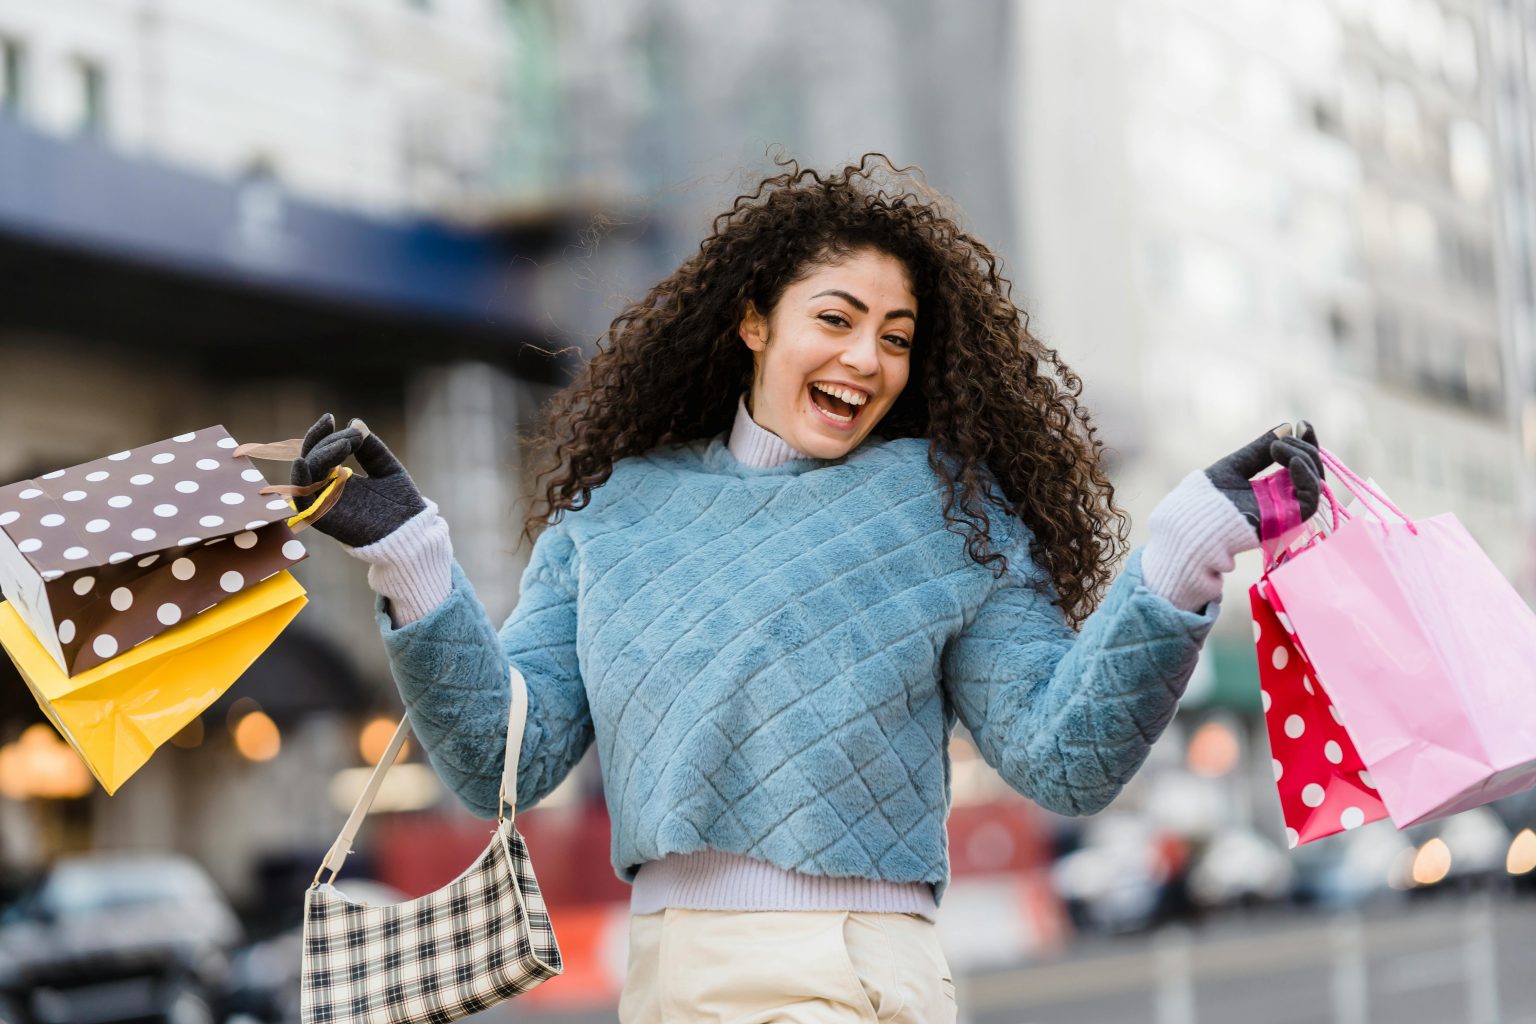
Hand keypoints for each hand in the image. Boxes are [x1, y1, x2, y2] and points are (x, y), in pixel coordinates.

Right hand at [291, 413, 427, 547]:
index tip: (332, 418)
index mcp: (341, 479)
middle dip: (323, 441)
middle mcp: (329, 490)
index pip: (320, 453)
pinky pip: (303, 499)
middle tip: (350, 436)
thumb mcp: (387, 468)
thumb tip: (355, 422)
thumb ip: (372, 448)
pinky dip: (299, 480)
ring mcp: (325, 503)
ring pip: (307, 474)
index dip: (322, 434)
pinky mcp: (324, 518)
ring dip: (320, 454)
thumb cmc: (401, 503)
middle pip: (311, 460)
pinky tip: (304, 461)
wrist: (413, 530)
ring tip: (345, 444)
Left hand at [1204, 420, 1323, 538]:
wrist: (1195, 515)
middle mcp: (1285, 499)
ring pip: (1315, 484)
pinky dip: (1307, 478)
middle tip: (1280, 440)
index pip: (1302, 465)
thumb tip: (1288, 426)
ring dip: (1304, 459)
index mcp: (1274, 487)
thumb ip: (1261, 450)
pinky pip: (1310, 500)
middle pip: (1313, 472)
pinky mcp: (1288, 521)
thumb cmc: (1209, 494)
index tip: (1303, 423)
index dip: (1307, 444)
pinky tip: (1293, 461)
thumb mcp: (1238, 464)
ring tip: (1279, 447)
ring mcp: (1287, 510)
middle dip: (1305, 448)